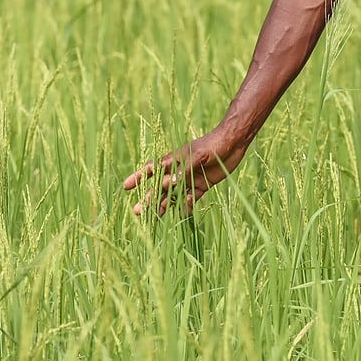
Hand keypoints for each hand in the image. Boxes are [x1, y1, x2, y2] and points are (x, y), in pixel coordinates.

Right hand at [122, 128, 247, 215]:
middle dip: (149, 198)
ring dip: (164, 204)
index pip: (152, 169)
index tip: (126, 186)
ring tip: (154, 217)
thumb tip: (169, 183)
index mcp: (174, 160)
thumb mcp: (199, 155)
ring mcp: (190, 178)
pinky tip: (181, 215)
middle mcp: (179, 170)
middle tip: (137, 211)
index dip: (139, 177)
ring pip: (174, 194)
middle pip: (161, 186)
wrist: (234, 142)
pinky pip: (192, 198)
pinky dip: (186, 206)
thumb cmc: (213, 144)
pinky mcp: (203, 184)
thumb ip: (184, 169)